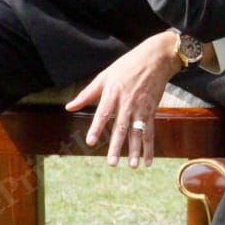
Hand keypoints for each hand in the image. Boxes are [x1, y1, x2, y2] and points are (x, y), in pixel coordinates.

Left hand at [65, 31, 180, 168]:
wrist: (156, 58)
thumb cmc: (127, 65)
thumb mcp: (105, 75)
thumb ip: (87, 93)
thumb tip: (69, 107)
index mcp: (113, 93)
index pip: (104, 113)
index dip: (97, 127)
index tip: (90, 141)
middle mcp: (128, 102)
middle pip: (122, 127)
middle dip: (116, 146)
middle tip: (112, 163)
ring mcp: (141, 108)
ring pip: (138, 133)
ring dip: (135, 151)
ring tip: (131, 166)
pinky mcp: (151, 110)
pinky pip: (150, 131)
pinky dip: (149, 147)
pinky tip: (147, 161)